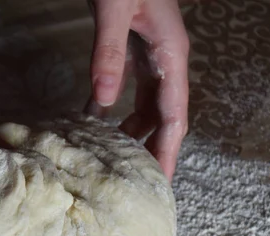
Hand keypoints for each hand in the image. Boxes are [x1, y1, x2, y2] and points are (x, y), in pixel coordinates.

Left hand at [86, 0, 189, 180]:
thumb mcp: (115, 12)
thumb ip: (108, 54)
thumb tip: (100, 105)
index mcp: (171, 55)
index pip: (174, 116)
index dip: (167, 151)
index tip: (159, 182)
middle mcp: (167, 60)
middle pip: (164, 117)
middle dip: (152, 150)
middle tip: (136, 184)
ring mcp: (152, 56)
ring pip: (148, 106)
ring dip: (132, 132)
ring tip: (114, 161)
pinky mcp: (135, 51)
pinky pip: (130, 91)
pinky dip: (115, 110)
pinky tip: (94, 123)